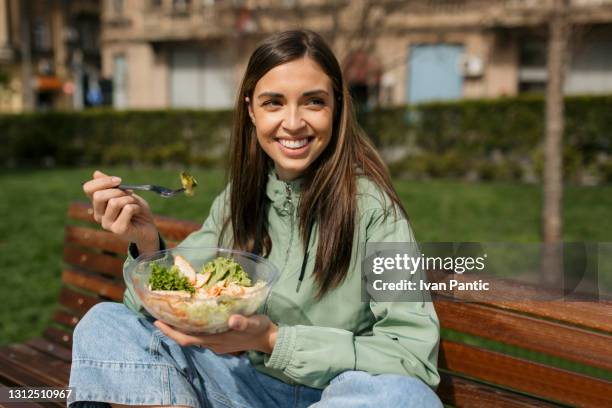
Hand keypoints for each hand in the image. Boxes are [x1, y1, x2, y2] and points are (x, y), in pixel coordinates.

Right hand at [83, 170, 158, 253]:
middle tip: (130, 194)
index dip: (103, 181)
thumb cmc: (136, 210)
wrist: (148, 228)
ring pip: (114, 202)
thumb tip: (96, 173)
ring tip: (135, 205)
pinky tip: (138, 212)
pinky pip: (127, 209)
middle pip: (98, 196)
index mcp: (98, 204)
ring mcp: (107, 224)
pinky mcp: (118, 230)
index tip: (118, 180)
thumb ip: (111, 185)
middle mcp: (99, 215)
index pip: (88, 189)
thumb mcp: (125, 194)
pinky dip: (136, 207)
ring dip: (130, 199)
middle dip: (118, 191)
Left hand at [154, 314, 277, 354]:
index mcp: (216, 340)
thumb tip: (231, 320)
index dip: (171, 332)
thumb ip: (242, 321)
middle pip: (186, 338)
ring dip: (181, 328)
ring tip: (174, 313)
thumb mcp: (253, 322)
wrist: (269, 339)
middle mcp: (213, 344)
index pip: (187, 338)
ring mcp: (216, 344)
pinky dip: (192, 327)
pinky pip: (201, 335)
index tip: (157, 322)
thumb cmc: (260, 329)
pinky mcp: (221, 341)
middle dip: (171, 329)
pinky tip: (193, 317)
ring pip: (193, 337)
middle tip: (160, 314)